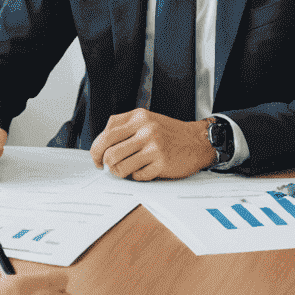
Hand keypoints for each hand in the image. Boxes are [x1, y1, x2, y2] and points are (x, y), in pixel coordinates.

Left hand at [89, 109, 216, 179]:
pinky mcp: (161, 163)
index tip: (97, 157)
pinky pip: (137, 176)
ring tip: (127, 169)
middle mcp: (145, 130)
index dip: (96, 149)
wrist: (197, 141)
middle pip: (109, 152)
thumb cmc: (170, 132)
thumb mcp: (147, 119)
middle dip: (104, 163)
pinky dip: (138, 176)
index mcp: (138, 117)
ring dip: (119, 172)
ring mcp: (153, 146)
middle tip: (106, 167)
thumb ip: (124, 126)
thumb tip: (101, 144)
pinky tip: (145, 170)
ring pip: (119, 166)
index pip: (106, 134)